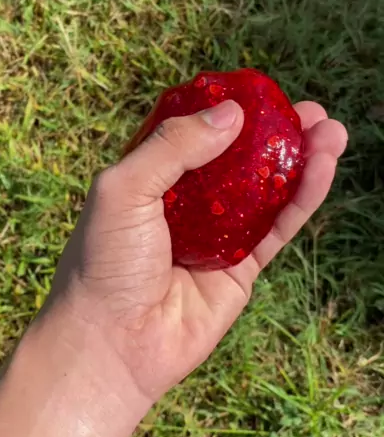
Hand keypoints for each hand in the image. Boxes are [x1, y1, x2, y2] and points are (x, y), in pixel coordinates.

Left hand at [47, 99, 346, 405]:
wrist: (111, 344)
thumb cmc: (104, 262)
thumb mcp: (123, 188)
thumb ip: (174, 146)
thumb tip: (232, 113)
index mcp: (150, 178)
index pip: (195, 134)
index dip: (227, 112)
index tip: (260, 93)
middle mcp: (187, 204)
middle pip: (239, 160)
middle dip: (275, 134)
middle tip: (309, 110)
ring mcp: (217, 236)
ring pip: (266, 191)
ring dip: (300, 160)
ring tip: (331, 129)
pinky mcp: (242, 269)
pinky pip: (277, 228)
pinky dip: (302, 198)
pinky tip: (323, 168)